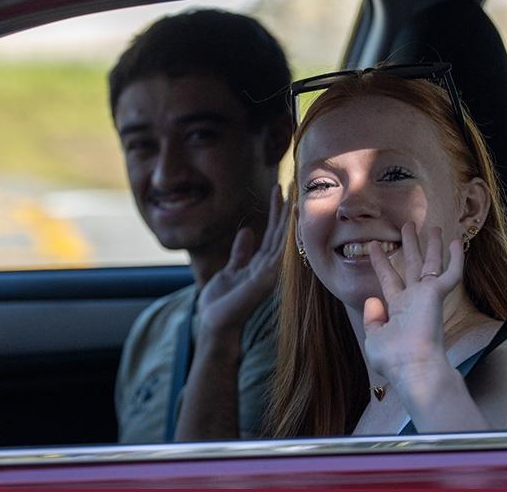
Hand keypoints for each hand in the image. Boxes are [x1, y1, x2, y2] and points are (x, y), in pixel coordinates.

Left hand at [195, 184, 288, 341]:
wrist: (214, 324)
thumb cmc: (220, 302)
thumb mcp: (230, 270)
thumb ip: (240, 252)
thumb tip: (247, 230)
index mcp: (260, 264)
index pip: (273, 233)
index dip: (277, 211)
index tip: (280, 189)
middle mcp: (268, 267)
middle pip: (281, 233)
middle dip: (285, 208)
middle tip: (292, 183)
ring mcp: (269, 273)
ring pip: (282, 240)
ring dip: (287, 217)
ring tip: (292, 195)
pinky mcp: (265, 279)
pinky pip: (279, 253)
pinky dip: (286, 237)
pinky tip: (290, 220)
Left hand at [363, 222, 463, 386]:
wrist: (413, 368)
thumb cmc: (394, 359)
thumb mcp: (373, 338)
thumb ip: (372, 318)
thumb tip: (373, 299)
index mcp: (398, 310)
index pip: (388, 279)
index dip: (381, 262)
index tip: (374, 245)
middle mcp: (414, 300)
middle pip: (411, 265)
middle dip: (409, 246)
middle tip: (408, 225)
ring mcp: (426, 297)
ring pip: (431, 264)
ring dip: (431, 245)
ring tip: (431, 225)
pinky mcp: (437, 295)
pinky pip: (451, 273)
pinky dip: (456, 258)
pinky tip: (458, 241)